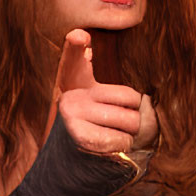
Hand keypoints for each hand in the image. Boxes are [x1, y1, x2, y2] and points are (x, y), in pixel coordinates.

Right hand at [52, 29, 156, 153]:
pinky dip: (122, 146)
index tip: (79, 34)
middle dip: (132, 116)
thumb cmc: (86, 123)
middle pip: (132, 99)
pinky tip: (105, 147)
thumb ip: (84, 63)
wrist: (63, 161)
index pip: (73, 59)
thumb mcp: (88, 94)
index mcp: (72, 82)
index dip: (76, 46)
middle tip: (112, 123)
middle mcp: (69, 97)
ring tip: (108, 134)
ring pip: (131, 121)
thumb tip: (80, 35)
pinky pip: (123, 139)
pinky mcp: (80, 137)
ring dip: (129, 133)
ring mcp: (72, 117)